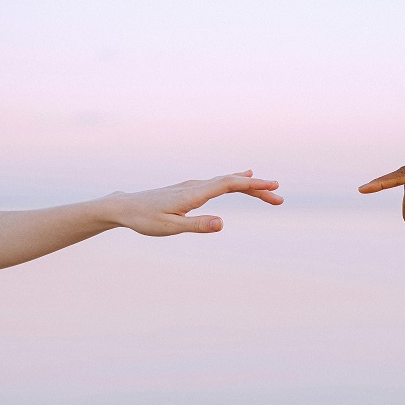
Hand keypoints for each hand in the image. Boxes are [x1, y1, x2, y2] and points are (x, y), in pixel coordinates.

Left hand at [108, 170, 282, 235]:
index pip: (230, 184)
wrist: (124, 207)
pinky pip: (220, 182)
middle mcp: (197, 185)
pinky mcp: (191, 189)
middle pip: (233, 182)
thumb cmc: (145, 219)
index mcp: (195, 193)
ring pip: (227, 182)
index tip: (274, 186)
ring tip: (269, 190)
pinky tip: (242, 177)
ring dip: (249, 186)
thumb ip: (197, 225)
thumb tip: (222, 223)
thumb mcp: (170, 227)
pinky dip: (236, 182)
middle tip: (280, 197)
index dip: (253, 184)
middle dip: (258, 188)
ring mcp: (194, 186)